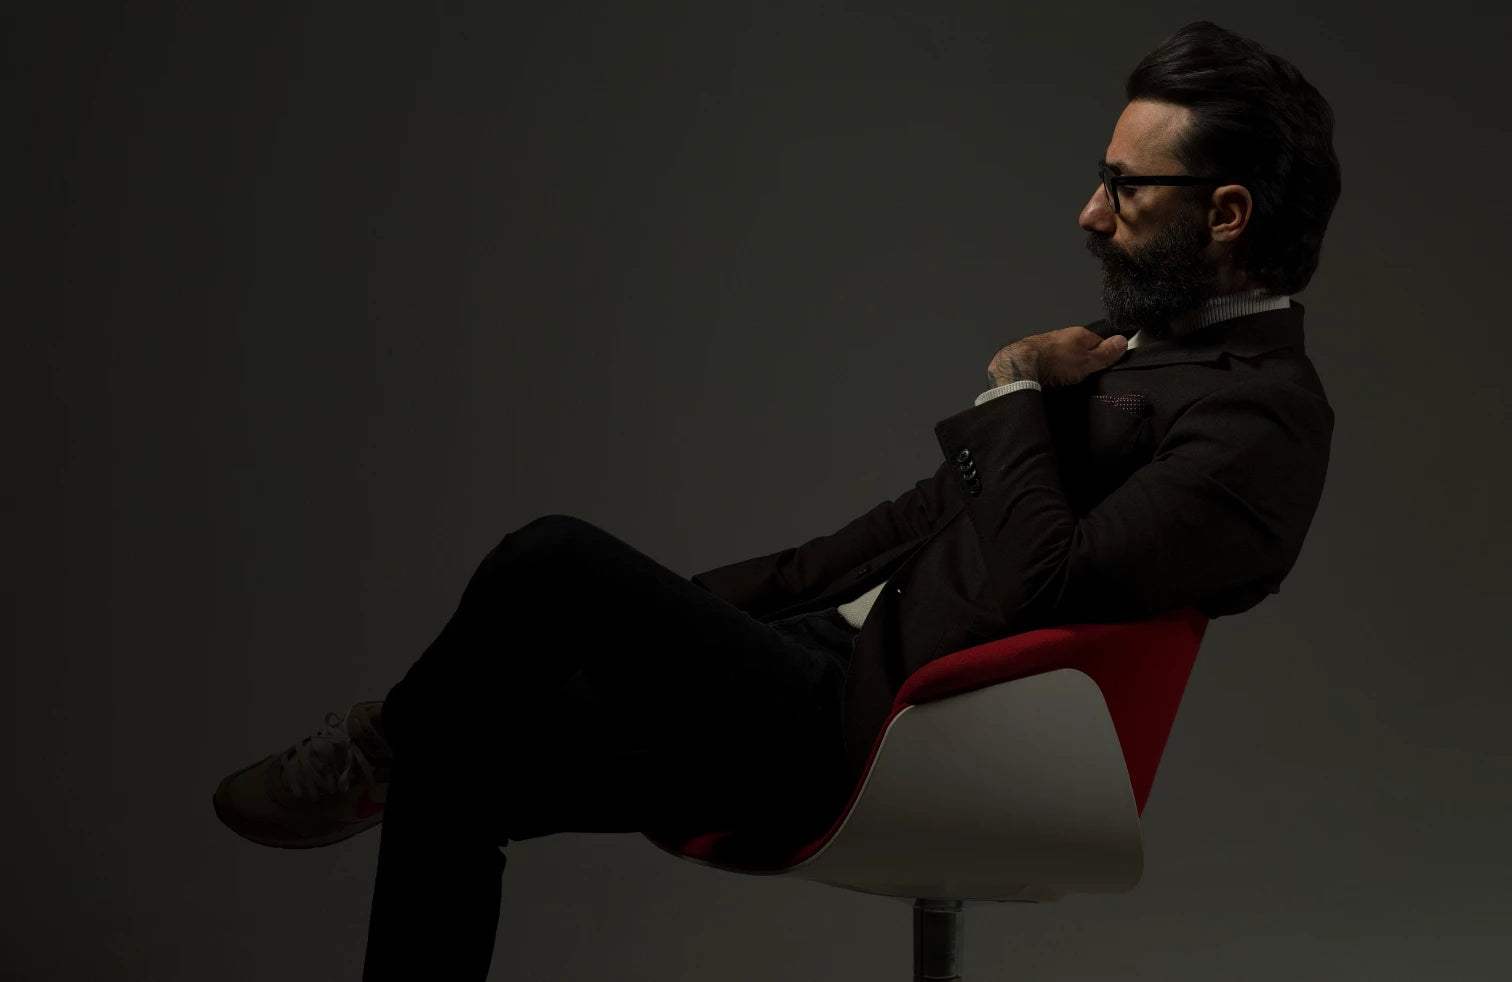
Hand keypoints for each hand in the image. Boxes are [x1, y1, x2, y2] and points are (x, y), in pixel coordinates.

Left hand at [988, 326, 1127, 388]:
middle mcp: (1063, 336)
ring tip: (1069, 381)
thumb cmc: (1056, 361)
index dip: (1103, 356)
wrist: (1022, 365)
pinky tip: (1054, 380)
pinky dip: (1054, 372)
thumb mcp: (1088, 360)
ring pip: (1065, 357)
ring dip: (1067, 368)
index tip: (1104, 369)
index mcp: (1079, 334)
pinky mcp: (1036, 357)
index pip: (1099, 342)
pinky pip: (1051, 364)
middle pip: (1081, 350)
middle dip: (1084, 363)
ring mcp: (1049, 345)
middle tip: (1086, 378)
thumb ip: (1105, 353)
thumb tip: (1123, 341)